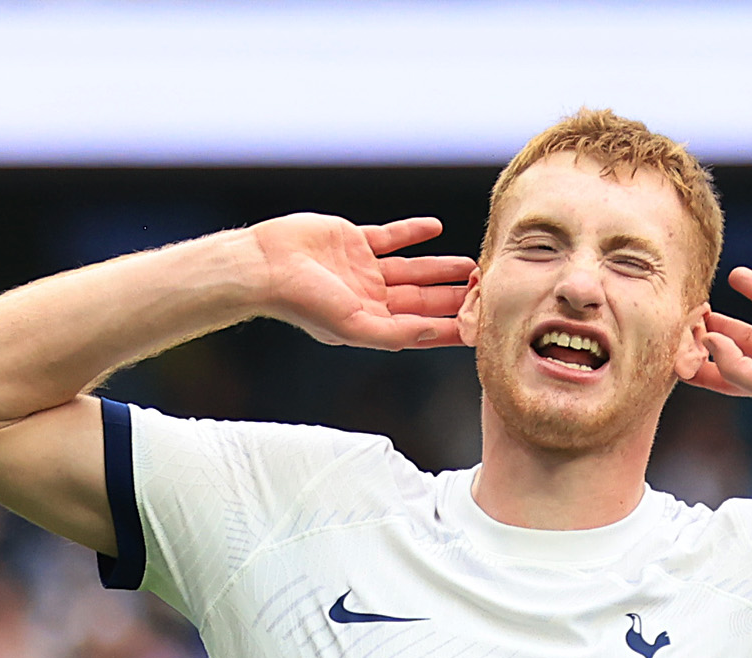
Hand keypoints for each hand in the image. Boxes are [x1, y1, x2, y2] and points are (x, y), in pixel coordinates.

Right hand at [251, 213, 475, 350]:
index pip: (420, 327)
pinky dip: (412, 232)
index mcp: (371, 323)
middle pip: (422, 298)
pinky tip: (436, 228)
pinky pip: (390, 237)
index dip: (450, 327)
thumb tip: (432, 335)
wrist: (265, 265)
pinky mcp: (354, 241)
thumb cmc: (303, 302)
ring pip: (413, 269)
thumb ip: (395, 333)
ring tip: (471, 265)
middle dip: (453, 297)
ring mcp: (363, 269)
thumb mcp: (353, 326)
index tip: (480, 326)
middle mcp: (370, 299)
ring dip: (440, 267)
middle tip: (486, 291)